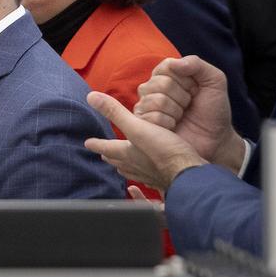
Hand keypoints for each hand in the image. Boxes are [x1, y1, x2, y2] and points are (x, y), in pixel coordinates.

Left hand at [84, 91, 206, 191]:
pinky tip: (147, 174)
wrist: (188, 173)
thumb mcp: (138, 127)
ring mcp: (148, 175)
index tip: (88, 143)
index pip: (107, 147)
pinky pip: (148, 178)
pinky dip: (143, 174)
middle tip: (103, 154)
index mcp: (126, 153)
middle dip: (110, 156)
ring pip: (131, 171)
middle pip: (118, 161)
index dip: (97, 143)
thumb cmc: (162, 150)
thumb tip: (92, 97)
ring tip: (121, 165)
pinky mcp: (162, 180)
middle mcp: (135, 166)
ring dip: (124, 166)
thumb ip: (116, 113)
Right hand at [133, 56, 244, 172]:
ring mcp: (145, 106)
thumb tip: (175, 63)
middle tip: (189, 105)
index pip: (167, 66)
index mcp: (166, 75)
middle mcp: (152, 88)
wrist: (216, 139)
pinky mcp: (143, 125)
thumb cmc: (213, 110)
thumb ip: (196, 64)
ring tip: (182, 116)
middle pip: (161, 83)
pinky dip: (170, 122)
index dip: (186, 79)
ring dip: (176, 110)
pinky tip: (174, 127)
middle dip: (182, 96)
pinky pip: (152, 117)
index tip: (196, 89)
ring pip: (156, 100)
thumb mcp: (214, 81)